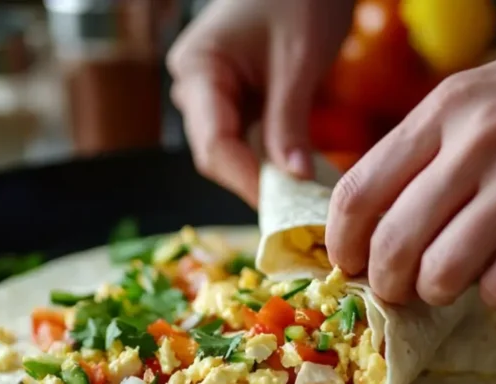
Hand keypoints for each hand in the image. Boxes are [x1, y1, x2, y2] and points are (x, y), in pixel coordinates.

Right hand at [167, 0, 353, 204]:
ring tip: (302, 196)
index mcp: (199, 69)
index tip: (284, 208)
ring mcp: (211, 91)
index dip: (246, 180)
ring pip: (230, 150)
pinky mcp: (232, 96)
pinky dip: (269, 155)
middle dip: (254, 181)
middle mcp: (194, 84)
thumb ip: (291, 121)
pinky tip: (298, 171)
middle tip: (297, 211)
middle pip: (216, 153)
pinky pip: (245, 137)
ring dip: (263, 172)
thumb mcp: (299, 60)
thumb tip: (294, 180)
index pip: (214, 144)